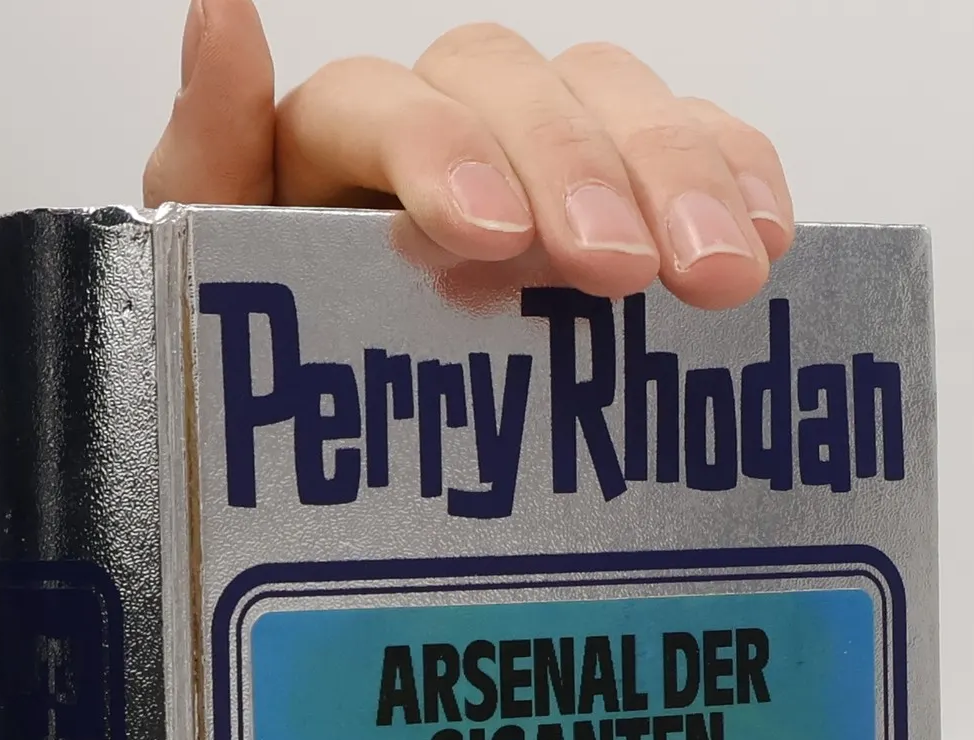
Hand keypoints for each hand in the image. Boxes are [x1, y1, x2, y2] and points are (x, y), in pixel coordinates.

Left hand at [144, 1, 791, 310]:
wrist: (356, 461)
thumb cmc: (287, 368)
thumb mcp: (218, 283)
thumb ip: (207, 158)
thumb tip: (218, 8)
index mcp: (335, 145)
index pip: (385, 101)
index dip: (442, 150)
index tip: (494, 238)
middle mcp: (450, 128)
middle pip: (520, 90)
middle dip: (578, 171)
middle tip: (619, 270)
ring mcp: (549, 157)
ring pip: (618, 103)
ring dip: (679, 177)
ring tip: (718, 273)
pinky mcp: (630, 197)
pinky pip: (699, 149)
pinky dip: (739, 179)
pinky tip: (766, 236)